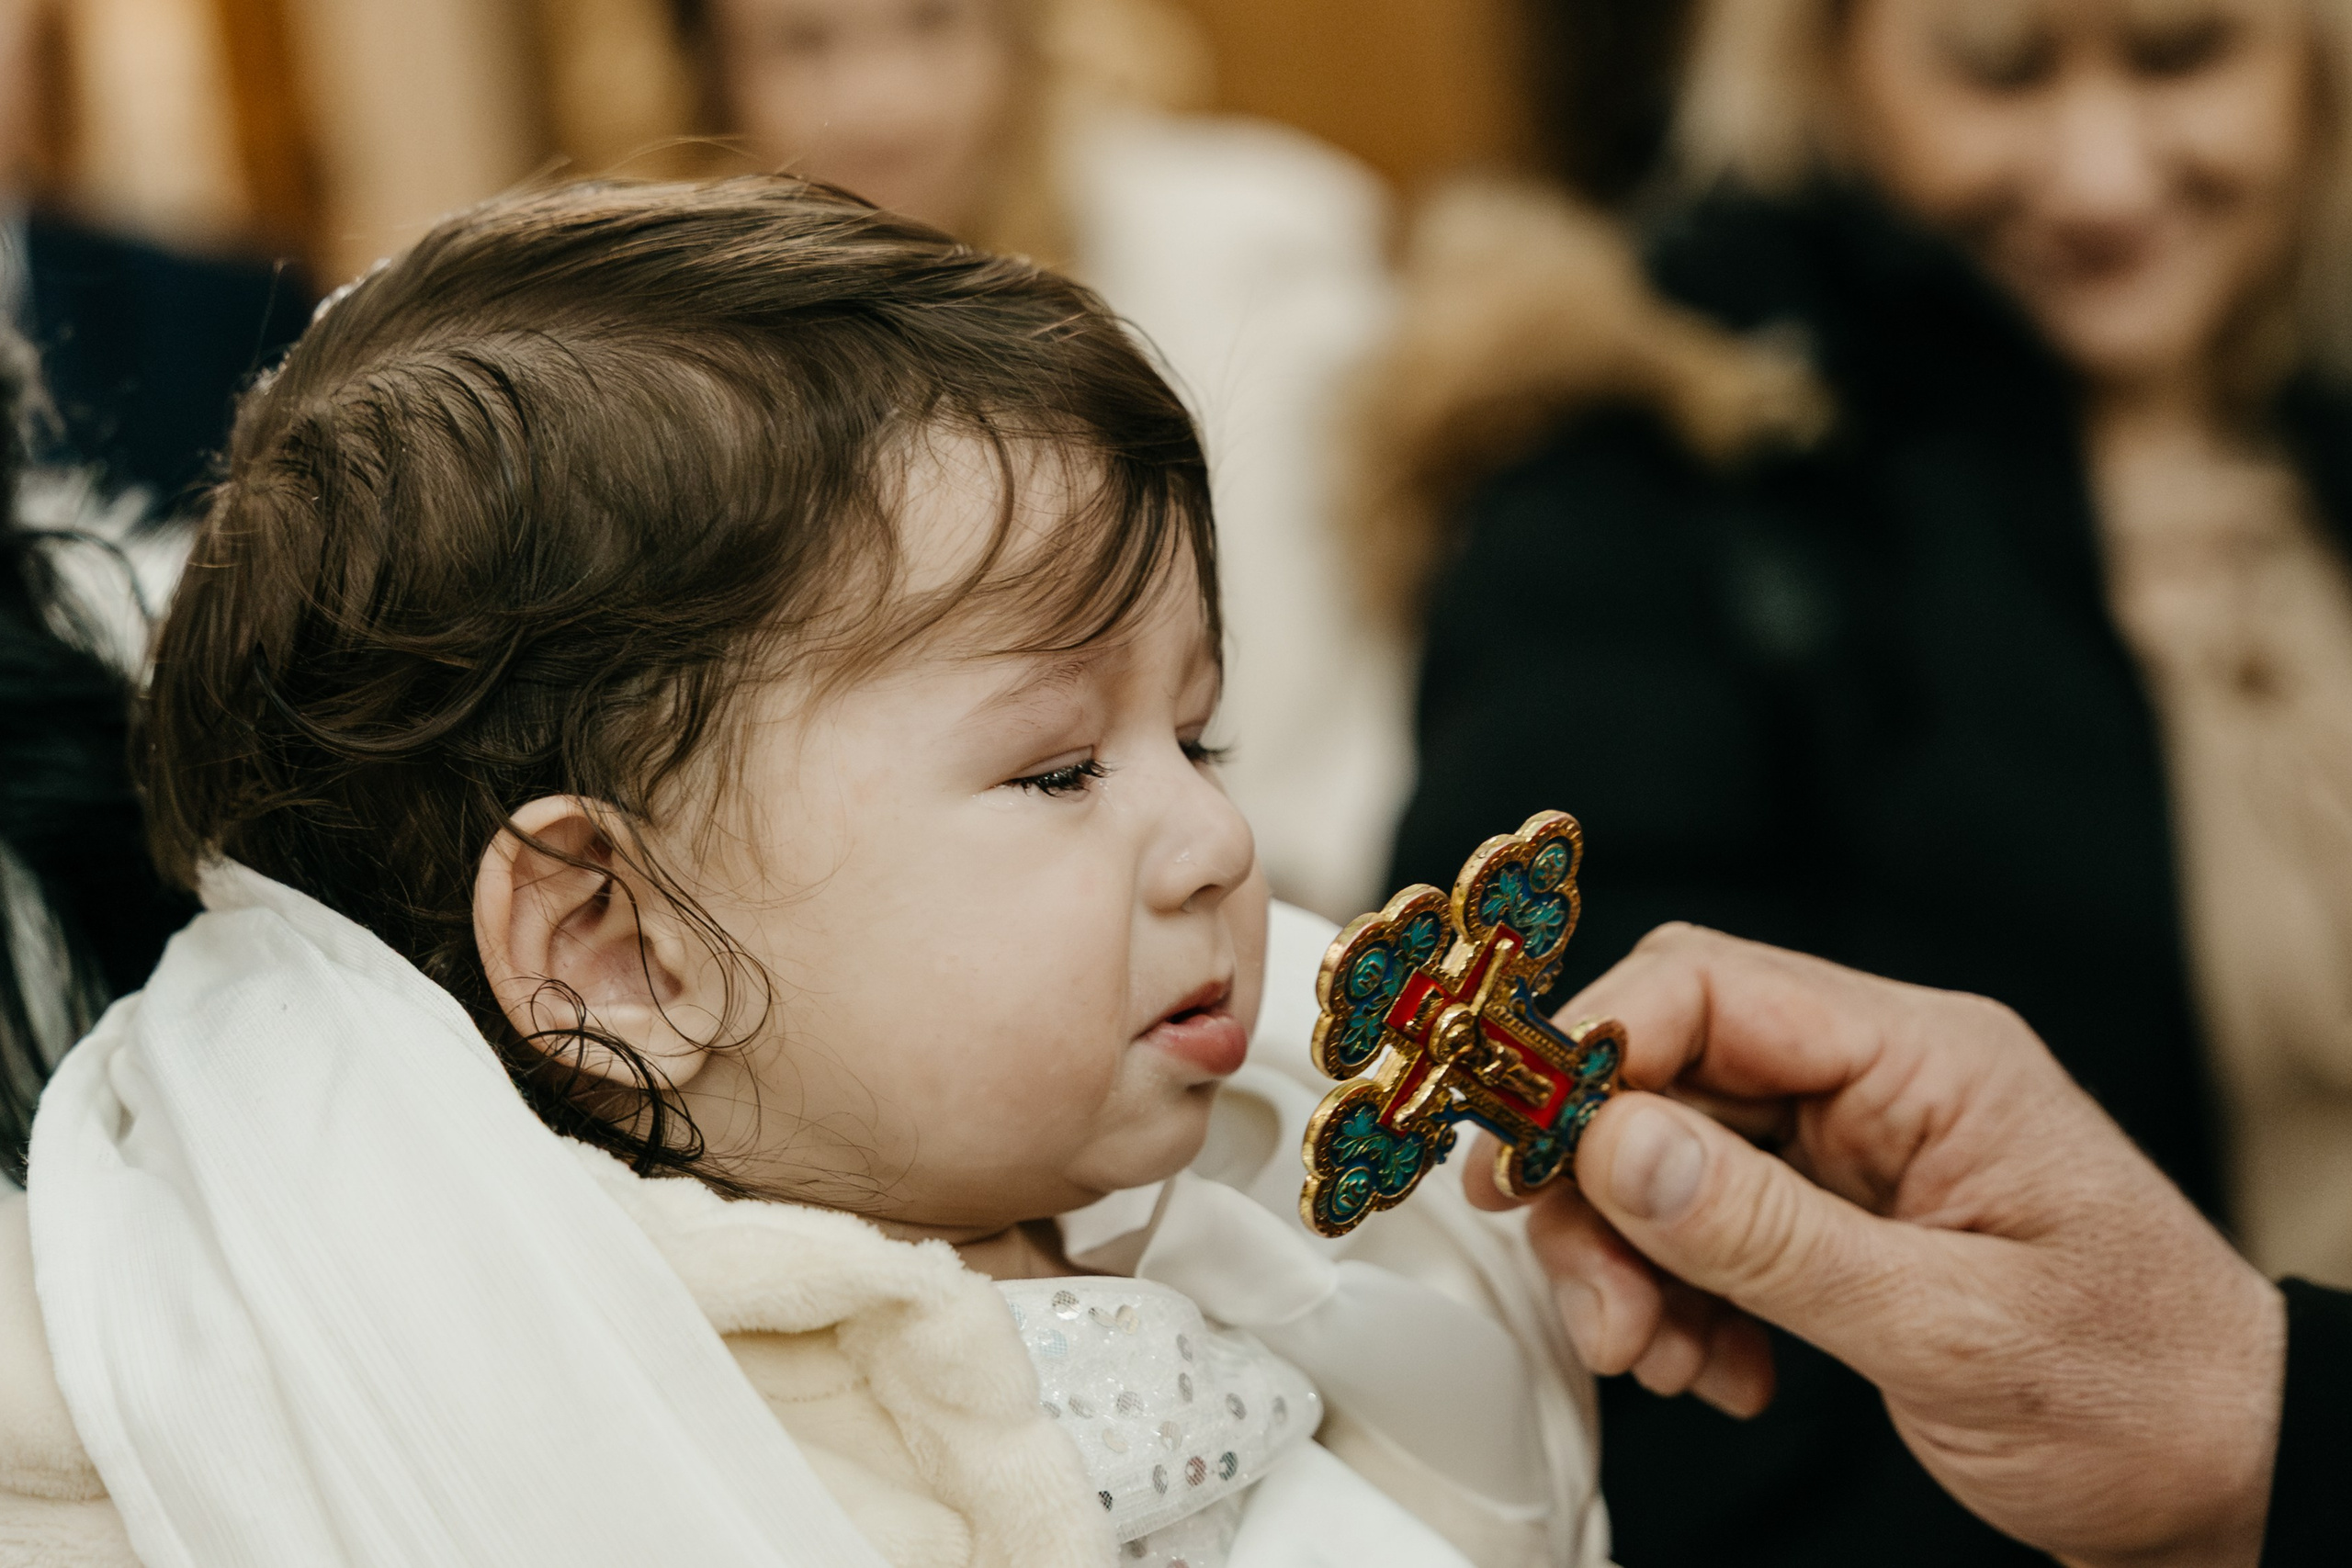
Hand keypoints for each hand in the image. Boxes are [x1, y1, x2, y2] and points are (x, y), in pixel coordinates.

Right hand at [1466, 923, 2283, 1567]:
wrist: (2225, 1480)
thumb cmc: (2139, 1395)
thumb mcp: (1950, 1328)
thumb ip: (1770, 1235)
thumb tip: (1613, 1142)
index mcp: (1926, 1060)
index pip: (1710, 989)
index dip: (1591, 1053)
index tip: (1521, 1148)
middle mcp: (1881, 1083)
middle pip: (1668, 1076)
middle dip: (1600, 1190)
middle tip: (1594, 1304)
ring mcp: (1856, 1149)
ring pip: (1670, 1157)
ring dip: (1633, 1260)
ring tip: (1660, 1357)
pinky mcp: (1838, 1216)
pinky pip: (1707, 1224)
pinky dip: (1682, 1298)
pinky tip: (1719, 1368)